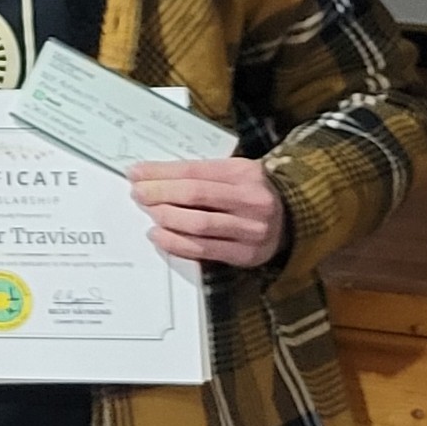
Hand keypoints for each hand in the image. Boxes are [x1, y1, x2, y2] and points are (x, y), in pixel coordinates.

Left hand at [130, 157, 287, 268]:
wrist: (290, 220)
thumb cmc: (251, 193)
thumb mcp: (232, 173)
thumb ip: (198, 173)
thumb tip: (150, 175)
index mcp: (245, 173)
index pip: (194, 171)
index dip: (161, 173)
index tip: (136, 173)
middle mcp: (251, 200)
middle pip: (195, 195)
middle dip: (159, 194)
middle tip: (137, 193)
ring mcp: (251, 229)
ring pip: (198, 224)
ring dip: (165, 218)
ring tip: (148, 213)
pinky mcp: (245, 254)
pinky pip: (203, 249)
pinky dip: (176, 243)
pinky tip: (159, 235)